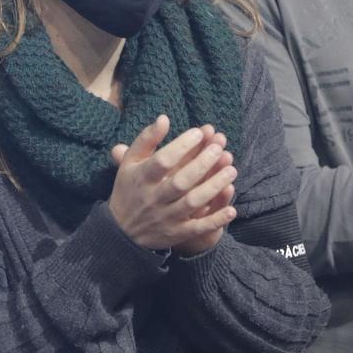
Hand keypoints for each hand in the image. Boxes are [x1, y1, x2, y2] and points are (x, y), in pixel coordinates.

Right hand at [109, 117, 237, 253]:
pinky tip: (232, 209)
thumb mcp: (131, 162)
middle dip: (203, 164)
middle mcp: (154, 198)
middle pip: (181, 181)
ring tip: (232, 170)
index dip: (182, 146)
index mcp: (142, 178)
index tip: (199, 133)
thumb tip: (164, 118)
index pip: (163, 161)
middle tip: (220, 148)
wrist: (120, 231)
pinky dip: (215, 220)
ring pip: (193, 203)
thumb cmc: (129, 188)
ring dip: (214, 187)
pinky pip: (197, 229)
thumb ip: (146, 139)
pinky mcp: (176, 234)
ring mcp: (166, 217)